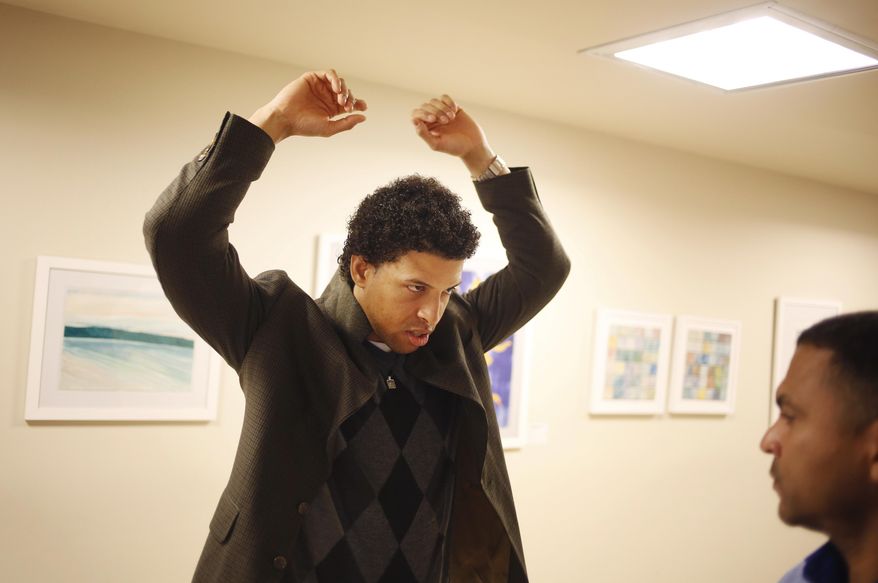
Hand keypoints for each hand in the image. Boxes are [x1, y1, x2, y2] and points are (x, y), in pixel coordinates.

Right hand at [249, 69, 366, 142]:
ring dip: (344, 89)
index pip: (350, 103)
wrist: (285, 118)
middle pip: (346, 92)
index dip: (358, 103)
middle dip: (350, 98)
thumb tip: (364, 117)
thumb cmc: (304, 126)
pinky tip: (336, 88)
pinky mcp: (312, 78)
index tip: (363, 106)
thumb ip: (347, 123)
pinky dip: (335, 79)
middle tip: (346, 106)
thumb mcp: (329, 128)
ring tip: (341, 98)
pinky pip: (329, 73)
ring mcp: (320, 87)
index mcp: (332, 109)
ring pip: (340, 82)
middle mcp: (327, 97)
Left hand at [411, 95, 495, 175]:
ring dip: (442, 108)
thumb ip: (424, 134)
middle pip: (425, 106)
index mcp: (425, 128)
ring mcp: (441, 112)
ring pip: (434, 101)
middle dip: (435, 111)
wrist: (473, 145)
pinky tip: (455, 111)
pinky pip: (444, 97)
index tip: (433, 119)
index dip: (423, 113)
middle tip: (446, 121)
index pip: (416, 114)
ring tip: (451, 118)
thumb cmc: (454, 148)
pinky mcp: (452, 107)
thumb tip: (415, 121)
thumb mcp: (437, 144)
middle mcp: (432, 119)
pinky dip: (449, 102)